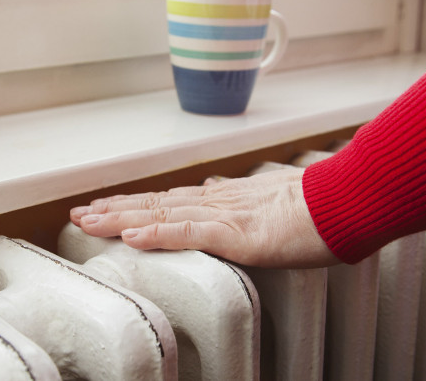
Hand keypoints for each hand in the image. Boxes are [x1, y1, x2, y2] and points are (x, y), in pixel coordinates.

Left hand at [70, 168, 339, 267]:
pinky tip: (131, 235)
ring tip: (88, 221)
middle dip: (113, 209)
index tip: (106, 207)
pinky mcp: (238, 232)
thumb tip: (213, 190)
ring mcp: (224, 215)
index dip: (134, 204)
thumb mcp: (269, 201)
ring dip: (121, 217)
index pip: (168, 200)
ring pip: (162, 213)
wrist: (346, 201)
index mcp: (222, 198)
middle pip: (155, 203)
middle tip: (79, 213)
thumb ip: (237, 199)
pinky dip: (158, 232)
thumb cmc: (315, 204)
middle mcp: (215, 201)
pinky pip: (190, 232)